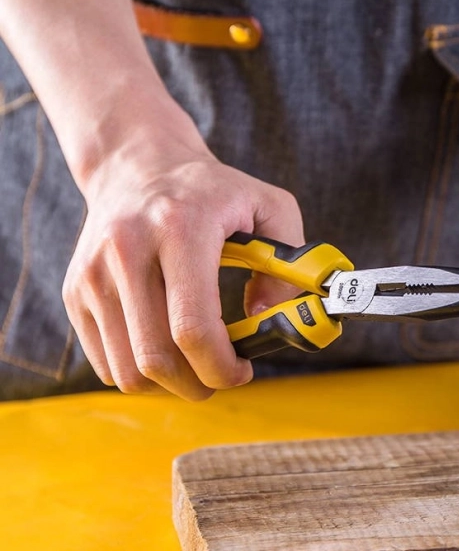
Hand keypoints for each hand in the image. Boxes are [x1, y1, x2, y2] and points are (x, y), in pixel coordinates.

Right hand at [63, 97, 303, 400]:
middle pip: (156, 359)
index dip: (222, 367)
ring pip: (127, 371)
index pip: (193, 327)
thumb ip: (289, 262)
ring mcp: (93, 274)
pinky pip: (104, 363)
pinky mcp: (75, 291)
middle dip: (198, 385)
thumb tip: (265, 320)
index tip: (242, 370)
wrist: (137, 166)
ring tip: (194, 362)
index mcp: (180, 227)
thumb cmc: (211, 191)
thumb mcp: (269, 206)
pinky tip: (165, 346)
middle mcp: (127, 250)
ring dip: (169, 384)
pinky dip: (140, 371)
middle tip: (221, 375)